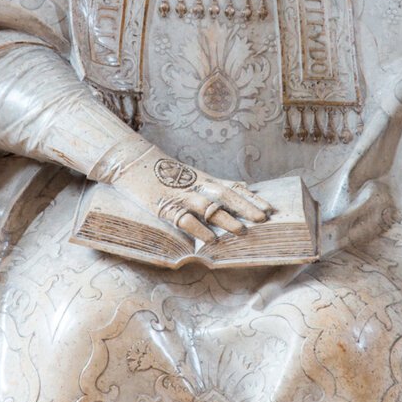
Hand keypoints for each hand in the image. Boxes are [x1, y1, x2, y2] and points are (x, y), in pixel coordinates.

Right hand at [110, 148, 272, 244]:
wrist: (132, 162)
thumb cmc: (162, 172)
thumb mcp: (189, 176)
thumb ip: (211, 185)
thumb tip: (238, 191)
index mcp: (203, 179)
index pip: (233, 187)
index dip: (252, 198)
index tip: (269, 207)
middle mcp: (196, 186)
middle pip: (226, 195)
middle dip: (246, 207)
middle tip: (264, 219)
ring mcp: (181, 196)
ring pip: (208, 207)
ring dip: (226, 220)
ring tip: (242, 231)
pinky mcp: (165, 207)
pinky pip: (185, 220)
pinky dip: (199, 230)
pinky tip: (210, 240)